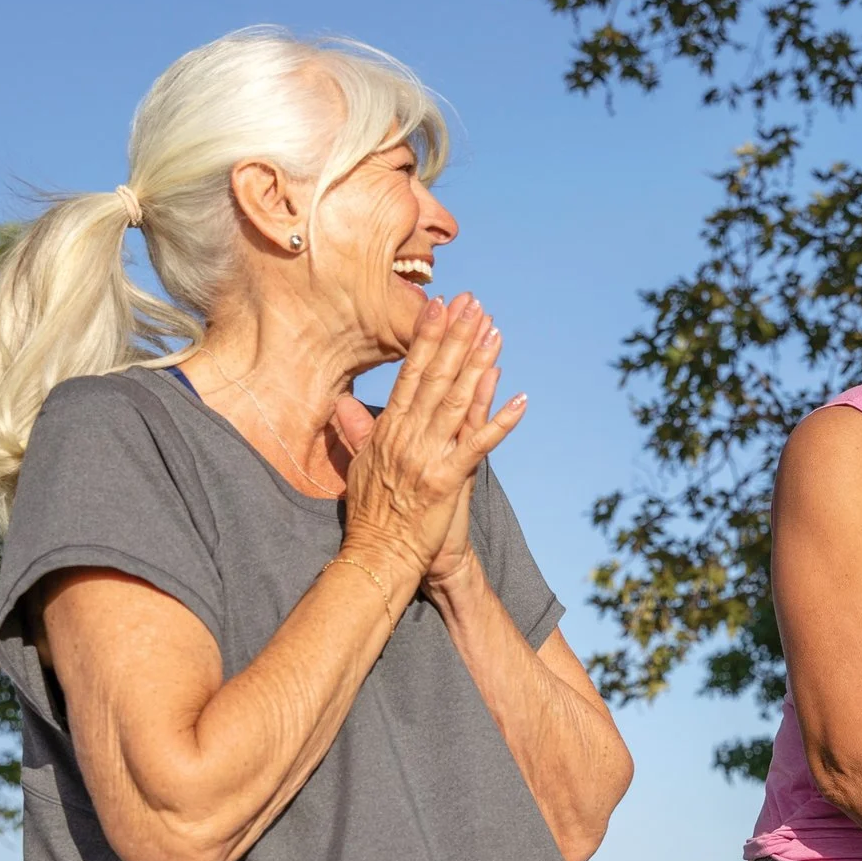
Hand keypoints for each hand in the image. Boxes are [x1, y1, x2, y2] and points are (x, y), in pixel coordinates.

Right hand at [337, 295, 522, 579]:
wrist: (379, 556)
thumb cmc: (371, 514)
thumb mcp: (360, 466)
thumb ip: (356, 432)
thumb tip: (342, 405)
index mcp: (388, 429)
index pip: (410, 373)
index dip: (427, 338)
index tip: (440, 307)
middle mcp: (407, 436)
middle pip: (436, 377)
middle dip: (456, 337)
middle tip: (474, 304)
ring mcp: (427, 456)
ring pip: (457, 400)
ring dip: (478, 365)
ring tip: (495, 333)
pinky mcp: (447, 479)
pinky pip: (479, 444)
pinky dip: (500, 421)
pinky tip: (520, 399)